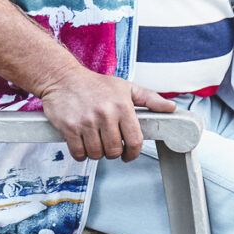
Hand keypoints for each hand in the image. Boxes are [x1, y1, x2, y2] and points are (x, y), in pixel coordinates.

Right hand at [36, 58, 175, 161]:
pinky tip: (83, 144)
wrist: (62, 78)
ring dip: (96, 153)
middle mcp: (105, 114)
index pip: (134, 141)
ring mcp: (86, 122)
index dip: (132, 153)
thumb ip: (150, 99)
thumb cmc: (95, 84)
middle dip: (113, 153)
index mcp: (122, 106)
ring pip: (97, 154)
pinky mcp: (69, 128)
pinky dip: (81, 153)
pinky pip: (79, 153)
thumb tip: (170, 108)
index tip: (128, 155)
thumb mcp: (126, 87)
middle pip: (114, 151)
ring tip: (95, 141)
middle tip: (109, 145)